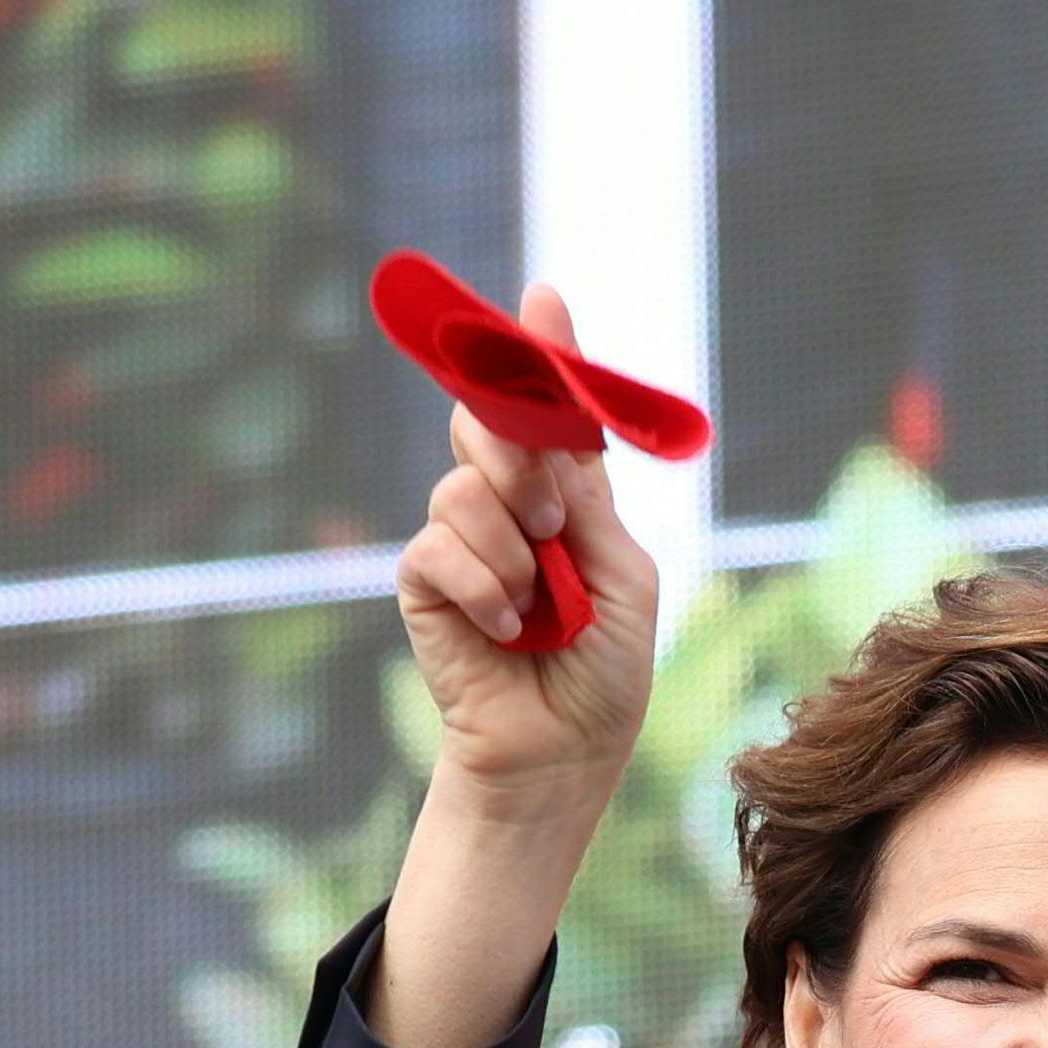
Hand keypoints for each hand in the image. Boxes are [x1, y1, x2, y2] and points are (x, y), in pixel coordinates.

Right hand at [394, 283, 655, 822]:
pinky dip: (485, 590)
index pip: (551, 412)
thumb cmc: (606, 671)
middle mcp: (510, 503)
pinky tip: (508, 630)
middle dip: (516, 456)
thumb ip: (588, 507)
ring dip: (512, 550)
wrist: (564, 747)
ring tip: (539, 604)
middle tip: (548, 519)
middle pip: (489, 423)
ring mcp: (461, 536)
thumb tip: (555, 438)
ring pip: (463, 489)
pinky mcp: (423, 578)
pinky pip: (438, 547)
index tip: (544, 299)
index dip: (543, 355)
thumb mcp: (624, 581)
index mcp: (568, 497)